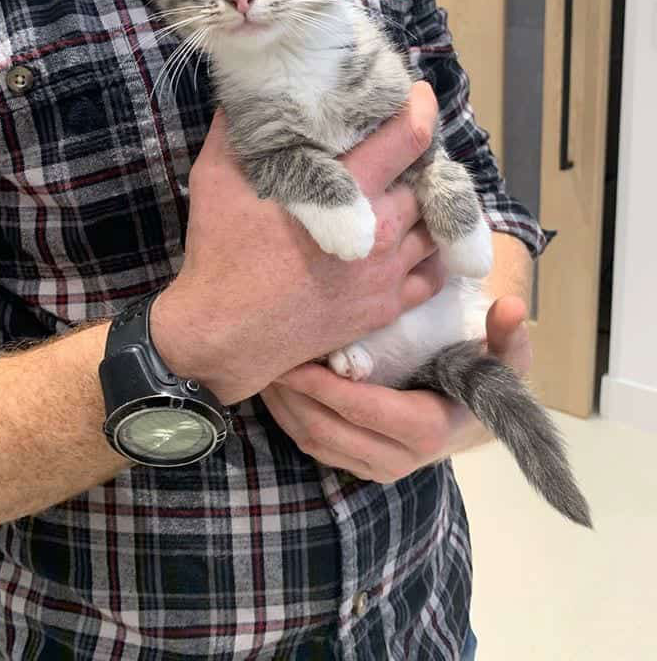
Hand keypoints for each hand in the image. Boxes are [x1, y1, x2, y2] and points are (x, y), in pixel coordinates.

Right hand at [151, 83, 442, 404]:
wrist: (224, 333)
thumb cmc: (221, 253)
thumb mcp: (217, 178)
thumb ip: (236, 129)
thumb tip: (245, 91)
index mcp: (348, 192)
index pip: (408, 137)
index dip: (421, 108)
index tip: (419, 95)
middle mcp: (380, 230)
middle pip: (429, 181)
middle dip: (423, 160)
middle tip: (407, 150)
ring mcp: (387, 274)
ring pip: (436, 228)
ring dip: (429, 206)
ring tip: (412, 193)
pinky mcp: (385, 308)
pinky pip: (431, 276)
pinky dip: (431, 255)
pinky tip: (416, 241)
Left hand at [261, 295, 529, 481]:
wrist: (478, 424)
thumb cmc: (488, 385)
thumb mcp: (506, 361)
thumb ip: (508, 335)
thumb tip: (512, 306)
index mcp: (426, 430)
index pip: (364, 410)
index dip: (325, 388)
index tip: (294, 361)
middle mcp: (397, 459)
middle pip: (329, 429)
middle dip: (293, 396)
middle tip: (267, 356)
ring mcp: (375, 468)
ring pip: (315, 442)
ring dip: (284, 409)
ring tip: (263, 369)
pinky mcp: (359, 467)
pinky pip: (316, 448)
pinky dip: (290, 420)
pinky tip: (277, 389)